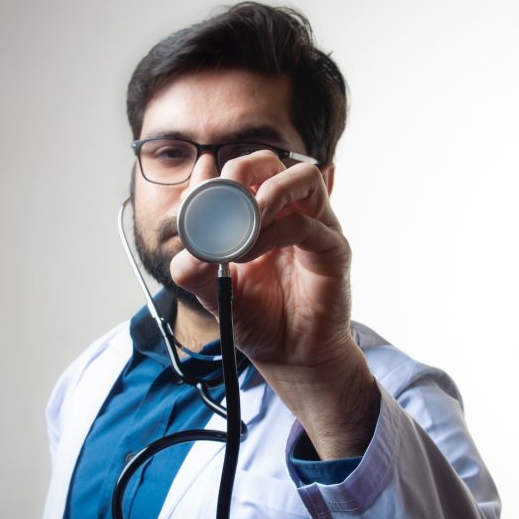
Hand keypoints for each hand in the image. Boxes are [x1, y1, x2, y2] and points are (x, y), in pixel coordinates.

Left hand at [170, 151, 379, 458]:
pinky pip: (307, 225)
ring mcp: (315, 227)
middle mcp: (290, 213)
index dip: (214, 174)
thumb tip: (185, 241)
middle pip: (272, 162)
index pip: (241, 173)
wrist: (288, 356)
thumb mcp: (210, 292)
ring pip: (302, 178)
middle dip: (243, 171)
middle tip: (222, 197)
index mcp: (260, 215)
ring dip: (268, 192)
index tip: (196, 188)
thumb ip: (192, 266)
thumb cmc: (258, 319)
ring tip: (245, 219)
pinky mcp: (333, 249)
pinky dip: (274, 232)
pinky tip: (251, 252)